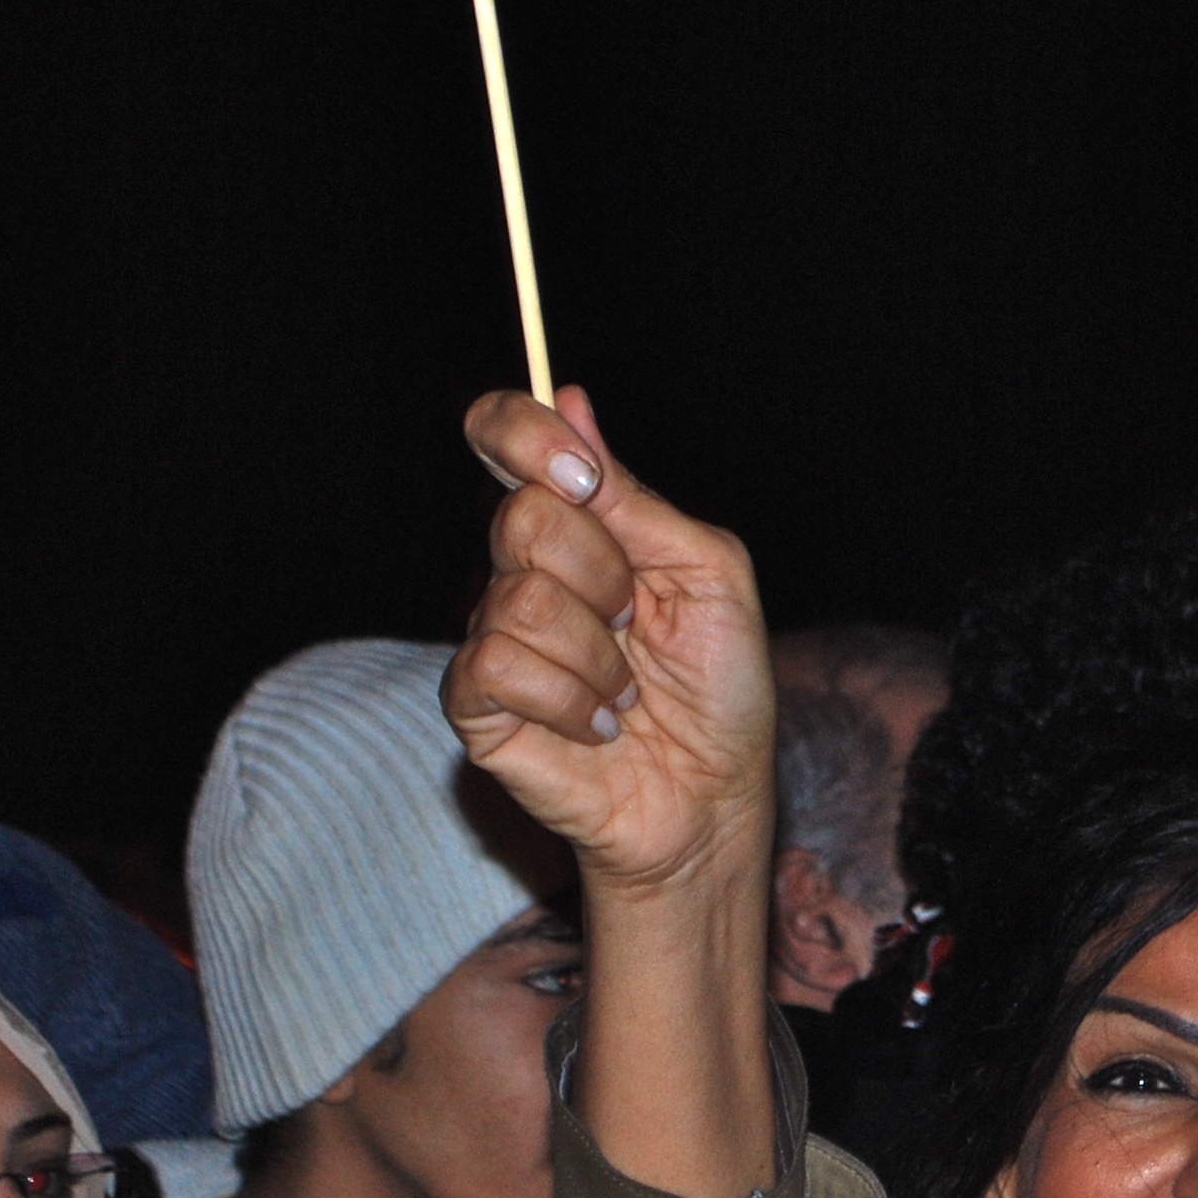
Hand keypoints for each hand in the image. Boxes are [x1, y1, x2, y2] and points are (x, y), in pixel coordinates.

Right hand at [446, 388, 776, 1197]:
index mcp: (579, 523)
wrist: (712, 798)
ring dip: (598, 656)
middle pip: (522, 517)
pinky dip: (566, 700)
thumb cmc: (720, 689)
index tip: (579, 470)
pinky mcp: (477, 707)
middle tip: (638, 622)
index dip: (522, 433)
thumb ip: (637, 496)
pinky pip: (495, 667)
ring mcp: (493, 636)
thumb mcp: (710, 575)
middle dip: (605, 573)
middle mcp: (523, 569)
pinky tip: (596, 728)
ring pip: (516, 599)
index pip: (507, 436)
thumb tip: (570, 399)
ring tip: (626, 695)